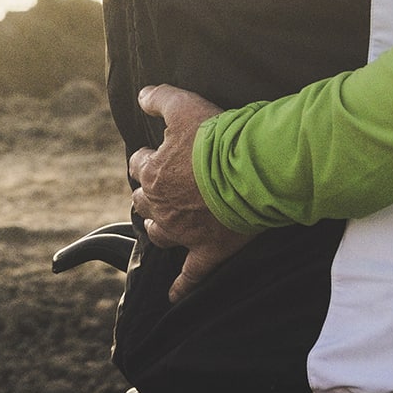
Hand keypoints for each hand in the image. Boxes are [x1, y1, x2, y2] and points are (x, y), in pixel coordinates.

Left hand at [128, 84, 252, 301]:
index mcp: (153, 173)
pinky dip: (180, 286)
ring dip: (157, 227)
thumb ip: (159, 98)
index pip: (139, 164)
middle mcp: (161, 206)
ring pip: (159, 234)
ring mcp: (184, 232)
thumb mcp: (184, 105)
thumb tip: (141, 96)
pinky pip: (190, 275)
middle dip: (149, 194)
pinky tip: (172, 296)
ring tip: (160, 224)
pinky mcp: (208, 251)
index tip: (160, 154)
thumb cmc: (219, 137)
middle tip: (162, 188)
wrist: (253, 171)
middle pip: (144, 202)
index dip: (149, 158)